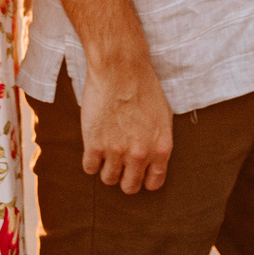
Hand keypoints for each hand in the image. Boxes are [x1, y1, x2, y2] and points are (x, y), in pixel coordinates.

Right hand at [80, 51, 172, 193]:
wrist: (119, 68)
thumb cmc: (143, 85)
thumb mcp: (163, 115)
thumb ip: (158, 141)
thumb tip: (153, 157)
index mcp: (161, 148)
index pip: (153, 183)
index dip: (144, 178)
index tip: (137, 172)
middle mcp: (140, 155)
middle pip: (129, 187)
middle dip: (125, 177)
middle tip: (120, 163)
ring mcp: (116, 151)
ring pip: (108, 179)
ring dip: (106, 167)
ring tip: (106, 151)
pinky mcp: (94, 144)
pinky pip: (90, 168)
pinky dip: (91, 159)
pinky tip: (94, 146)